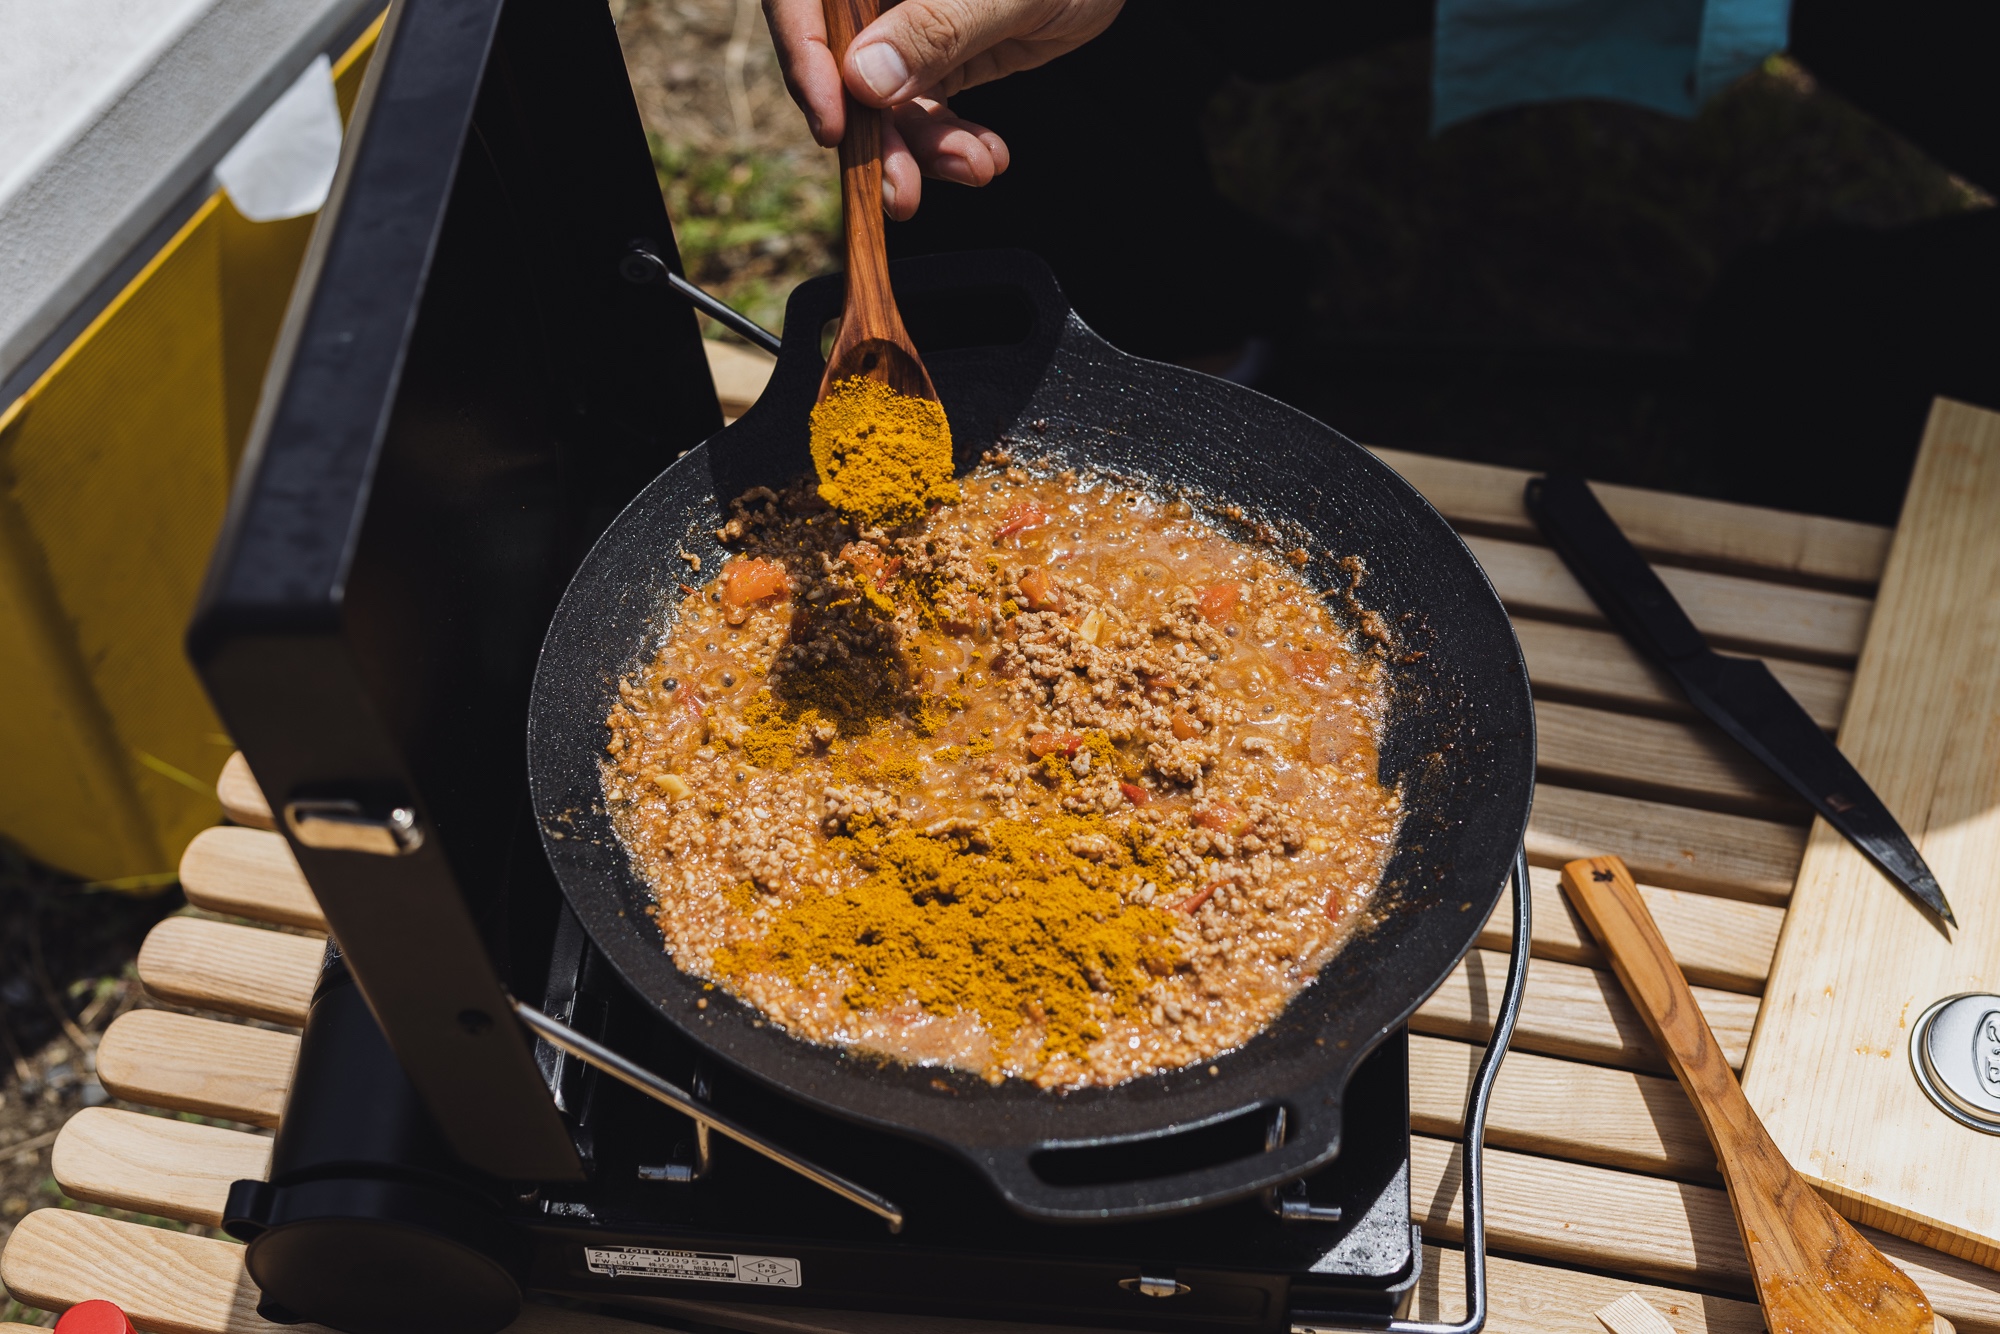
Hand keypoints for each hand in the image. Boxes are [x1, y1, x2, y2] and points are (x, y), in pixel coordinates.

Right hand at [764, 0, 1124, 217]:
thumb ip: (934, 26)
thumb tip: (864, 80)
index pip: (803, 1)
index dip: (805, 60)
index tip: (832, 126)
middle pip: (839, 63)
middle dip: (873, 136)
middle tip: (900, 191)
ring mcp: (905, 20)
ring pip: (883, 98)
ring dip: (923, 149)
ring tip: (974, 167)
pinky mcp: (939, 52)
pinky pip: (925, 106)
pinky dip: (951, 143)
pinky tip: (986, 157)